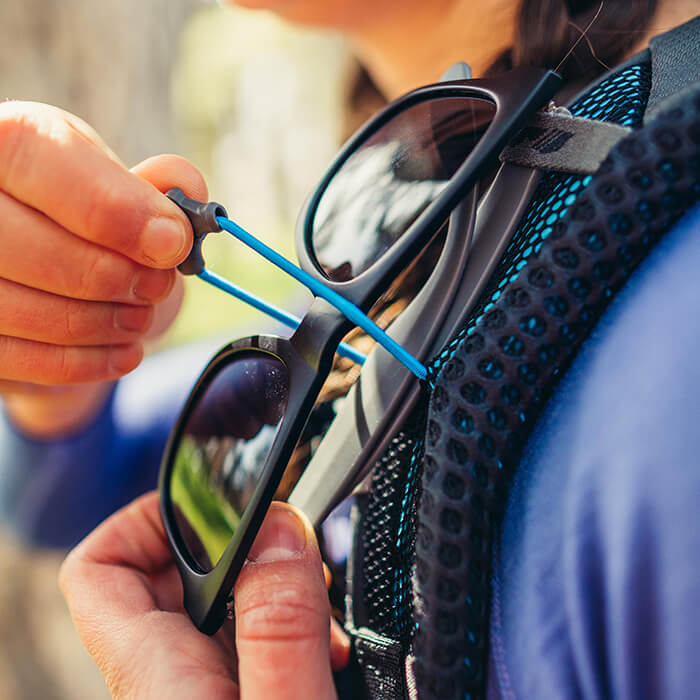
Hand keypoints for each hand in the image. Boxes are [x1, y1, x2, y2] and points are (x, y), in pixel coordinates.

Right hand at [0, 101, 204, 435]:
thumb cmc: (89, 224)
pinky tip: (124, 350)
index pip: (38, 159)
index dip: (116, 209)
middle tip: (158, 286)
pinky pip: (20, 359)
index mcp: (7, 139)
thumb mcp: (123, 189)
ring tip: (139, 316)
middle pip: (34, 248)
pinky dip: (88, 361)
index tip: (172, 244)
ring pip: (25, 311)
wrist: (51, 276)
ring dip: (105, 323)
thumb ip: (157, 185)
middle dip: (116, 277)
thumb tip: (188, 187)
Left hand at [59, 493, 349, 698]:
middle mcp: (167, 677)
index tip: (206, 500)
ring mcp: (202, 687)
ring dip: (270, 585)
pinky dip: (285, 622)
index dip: (141, 517)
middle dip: (234, 546)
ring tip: (319, 600)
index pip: (98, 569)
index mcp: (155, 671)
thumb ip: (279, 624)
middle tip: (288, 544)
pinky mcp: (235, 695)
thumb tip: (278, 527)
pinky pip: (245, 640)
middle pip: (166, 575)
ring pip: (214, 606)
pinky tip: (323, 644)